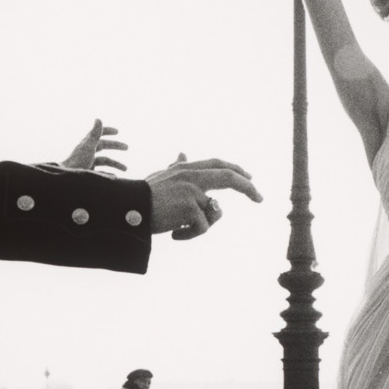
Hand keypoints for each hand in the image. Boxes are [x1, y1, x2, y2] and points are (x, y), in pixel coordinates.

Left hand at [62, 118, 127, 171]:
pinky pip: (101, 173)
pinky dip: (108, 174)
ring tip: (125, 169)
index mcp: (87, 144)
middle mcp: (87, 152)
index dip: (107, 131)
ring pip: (104, 161)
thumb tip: (98, 118)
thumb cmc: (78, 162)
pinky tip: (115, 177)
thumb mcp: (89, 146)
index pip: (98, 134)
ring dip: (115, 164)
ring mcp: (88, 163)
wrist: (67, 179)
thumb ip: (95, 134)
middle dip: (115, 146)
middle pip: (103, 147)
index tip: (117, 131)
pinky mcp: (88, 174)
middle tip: (127, 147)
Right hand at [145, 152, 262, 239]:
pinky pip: (202, 228)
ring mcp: (191, 191)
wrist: (128, 210)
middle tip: (260, 198)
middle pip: (228, 177)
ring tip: (181, 229)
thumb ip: (175, 166)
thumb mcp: (160, 177)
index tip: (249, 176)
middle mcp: (191, 175)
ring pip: (215, 212)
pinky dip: (190, 236)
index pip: (217, 163)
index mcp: (185, 167)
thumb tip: (183, 152)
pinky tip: (174, 235)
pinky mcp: (190, 208)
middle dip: (247, 187)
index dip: (235, 169)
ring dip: (203, 226)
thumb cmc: (142, 197)